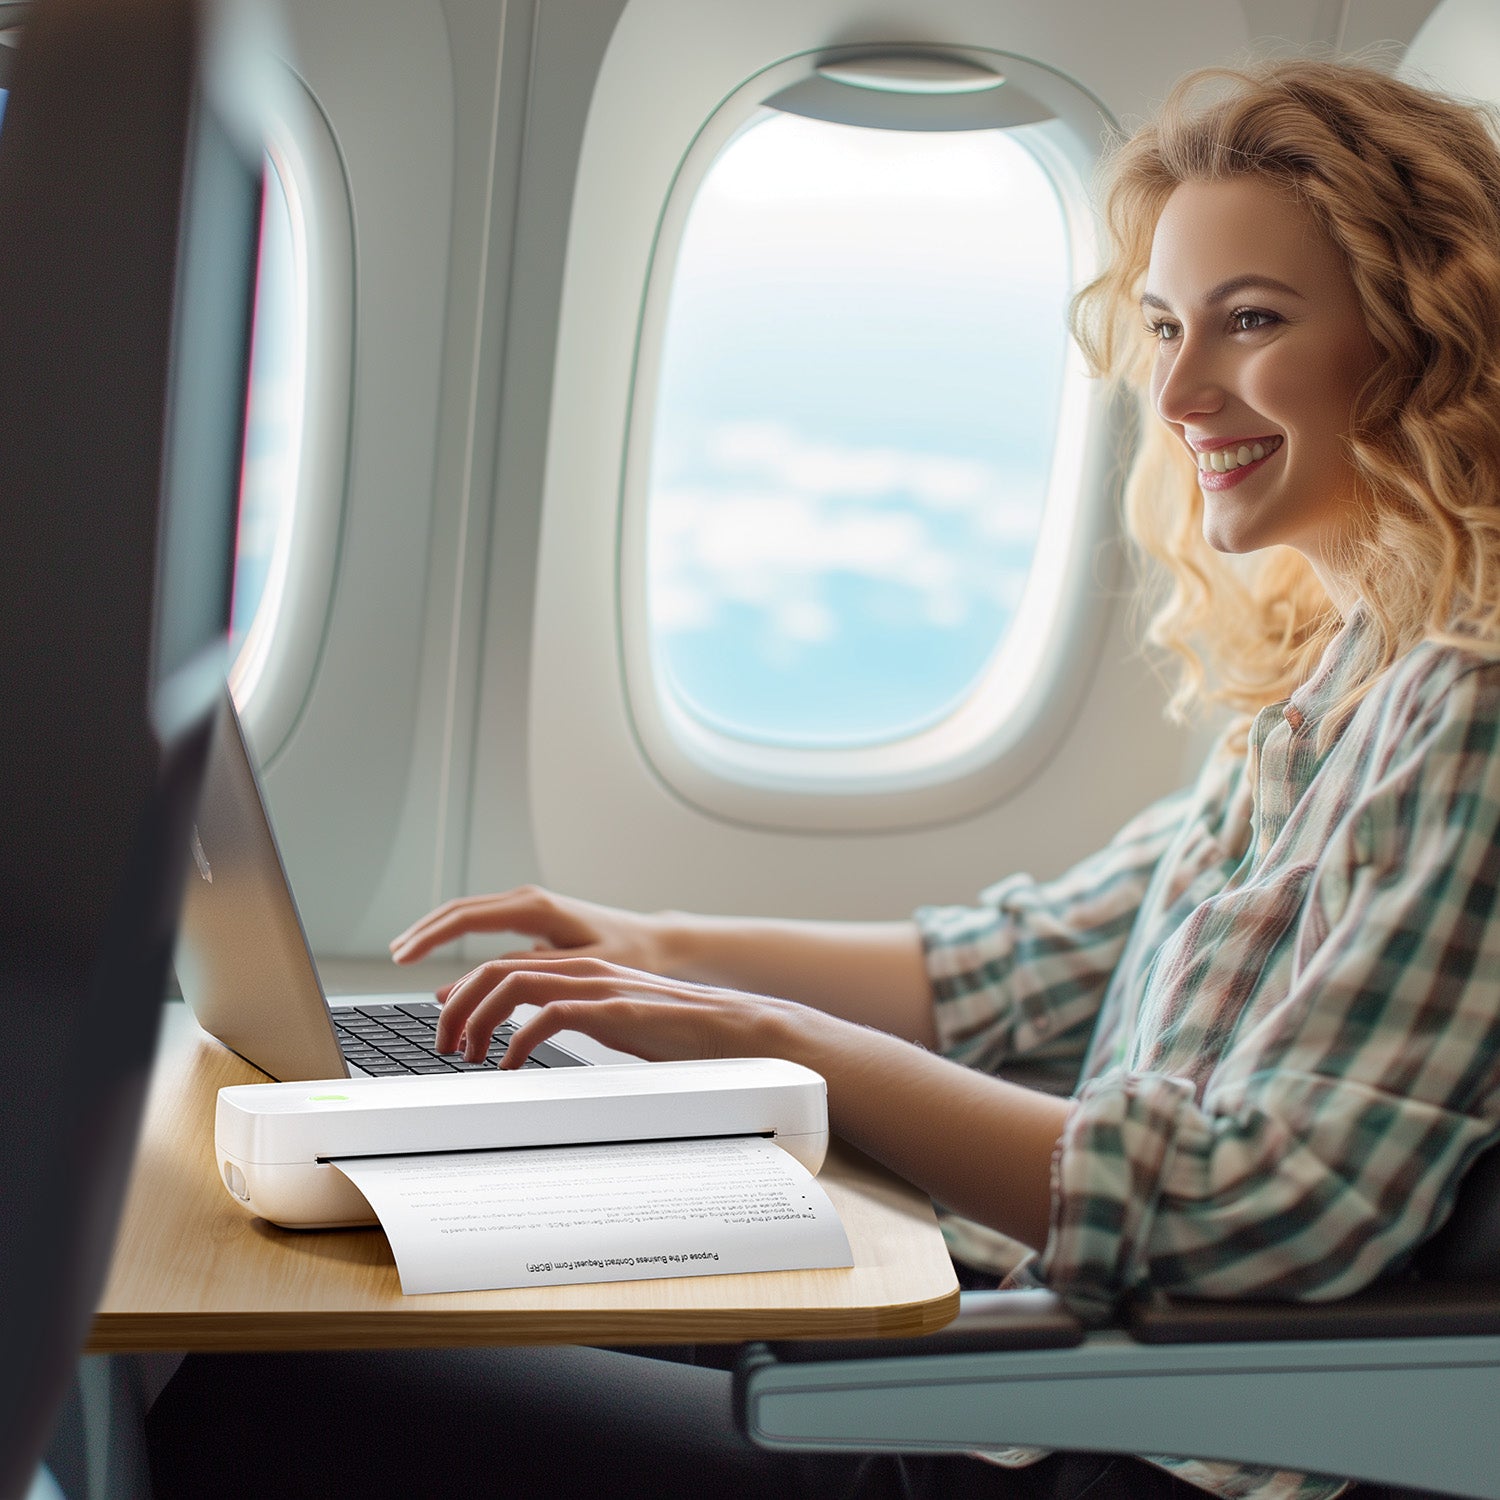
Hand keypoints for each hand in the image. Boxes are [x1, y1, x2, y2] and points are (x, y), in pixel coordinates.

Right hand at [389, 886, 669, 997]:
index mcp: (535, 909)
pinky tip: (440, 954)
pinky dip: (455, 934)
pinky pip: (482, 921)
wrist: (655, 943)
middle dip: (423, 932)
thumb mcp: (577, 971)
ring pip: (468, 913)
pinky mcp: (532, 918)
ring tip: (405, 954)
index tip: (401, 957)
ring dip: (436, 932)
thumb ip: (524, 977)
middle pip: (459, 910)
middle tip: (394, 957)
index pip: (465, 918)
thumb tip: (472, 985)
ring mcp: (528, 906)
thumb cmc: (626, 956)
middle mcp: (527, 900)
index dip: (429, 937)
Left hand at [430, 953, 805, 1066]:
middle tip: (443, 1043)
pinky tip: (510, 1064)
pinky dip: (517, 1040)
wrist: (730, 1029)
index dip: (465, 991)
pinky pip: (547, 1015)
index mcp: (579, 968)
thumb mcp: (610, 1021)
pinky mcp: (611, 1009)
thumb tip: (528, 1040)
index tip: (446, 1021)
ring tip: (466, 1053)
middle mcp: (582, 968)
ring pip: (512, 983)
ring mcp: (596, 985)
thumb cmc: (673, 1031)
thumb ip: (571, 1018)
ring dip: (477, 1018)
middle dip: (457, 1005)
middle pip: (496, 969)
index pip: (505, 965)